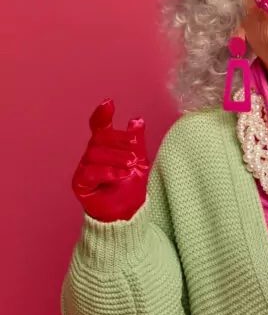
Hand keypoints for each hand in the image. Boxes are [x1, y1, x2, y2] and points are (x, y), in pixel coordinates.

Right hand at [71, 98, 149, 221]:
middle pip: (99, 139)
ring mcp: (84, 169)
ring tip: (130, 165)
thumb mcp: (139, 160)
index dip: (102, 115)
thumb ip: (136, 141)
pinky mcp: (80, 183)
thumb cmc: (131, 186)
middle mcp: (91, 156)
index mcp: (105, 147)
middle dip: (118, 140)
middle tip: (134, 147)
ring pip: (95, 154)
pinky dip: (108, 171)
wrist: (128, 211)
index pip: (99, 127)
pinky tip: (121, 174)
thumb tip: (137, 120)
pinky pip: (90, 172)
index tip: (109, 103)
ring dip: (116, 158)